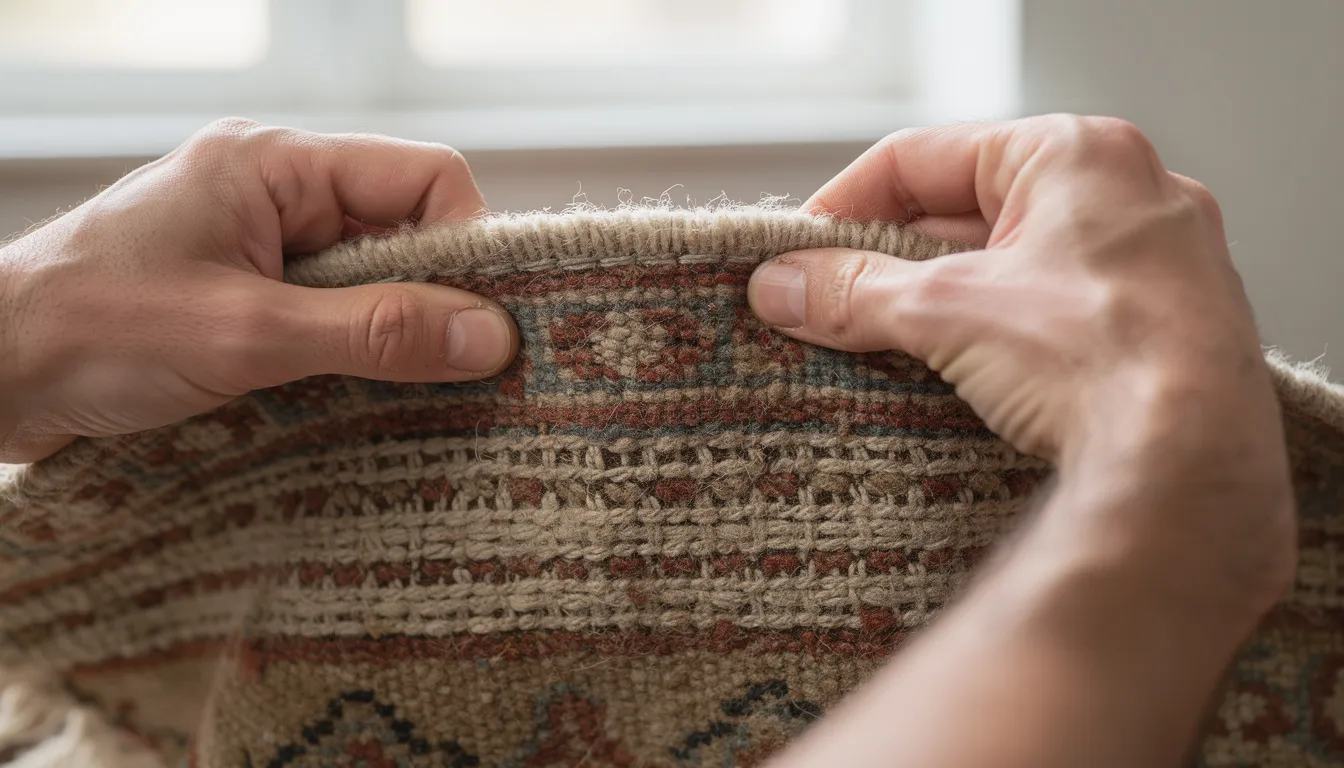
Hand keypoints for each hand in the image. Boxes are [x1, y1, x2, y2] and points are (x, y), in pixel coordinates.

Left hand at [0, 119, 518, 462]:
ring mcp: (257, 240)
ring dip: (390, 332)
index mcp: (276, 163)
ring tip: (406, 392)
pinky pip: (330, 309)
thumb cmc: (95, 331)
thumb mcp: (250, 335)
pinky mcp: (243, 289)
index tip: (484, 323)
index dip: (468, 243)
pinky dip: (353, 350)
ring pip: (370, 276)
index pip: (424, 176)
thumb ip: (374, 331)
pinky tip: (357, 396)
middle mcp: (274, 189)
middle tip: (460, 372)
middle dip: (433, 298)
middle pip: (403, 228)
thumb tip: (491, 335)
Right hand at [749, 115, 1293, 614]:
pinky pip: (1056, 312)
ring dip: (941, 301)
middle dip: (890, 260)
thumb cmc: (1098, 358)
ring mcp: (1157, 263)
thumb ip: (852, 290)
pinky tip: (959, 374)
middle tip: (827, 303)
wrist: (1195, 469)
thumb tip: (781, 285)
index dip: (847, 203)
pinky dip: (998, 333)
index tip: (799, 252)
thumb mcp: (947, 312)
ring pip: (1012, 266)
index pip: (924, 158)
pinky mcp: (1167, 328)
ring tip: (880, 344)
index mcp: (1077, 154)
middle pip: (967, 211)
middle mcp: (1128, 193)